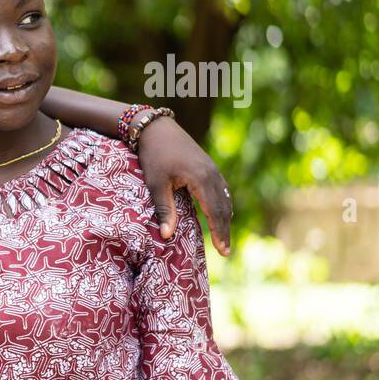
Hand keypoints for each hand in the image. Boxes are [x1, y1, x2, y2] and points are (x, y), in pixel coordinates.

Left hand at [136, 117, 232, 254]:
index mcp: (201, 179)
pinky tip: (220, 214)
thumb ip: (164, 209)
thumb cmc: (153, 156)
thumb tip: (167, 236)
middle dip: (224, 230)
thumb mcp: (156, 184)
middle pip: (223, 207)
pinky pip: (221, 189)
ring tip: (223, 237)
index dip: (219, 232)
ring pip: (224, 198)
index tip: (222, 251)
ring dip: (224, 218)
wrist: (155, 128)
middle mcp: (212, 174)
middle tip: (225, 251)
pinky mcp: (208, 166)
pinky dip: (222, 205)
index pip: (215, 212)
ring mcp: (212, 169)